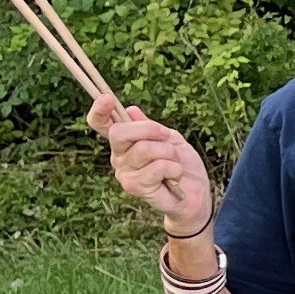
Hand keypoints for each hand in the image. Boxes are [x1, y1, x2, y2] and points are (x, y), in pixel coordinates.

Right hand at [89, 95, 214, 236]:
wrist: (195, 195)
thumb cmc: (181, 166)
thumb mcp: (170, 139)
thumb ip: (150, 126)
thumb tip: (131, 109)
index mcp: (124, 142)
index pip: (101, 124)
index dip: (99, 111)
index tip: (107, 98)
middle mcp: (118, 157)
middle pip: (120, 132)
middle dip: (149, 129)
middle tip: (166, 136)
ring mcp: (124, 173)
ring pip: (144, 149)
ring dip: (169, 153)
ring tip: (174, 163)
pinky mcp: (134, 187)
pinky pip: (157, 166)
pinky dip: (174, 168)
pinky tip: (174, 178)